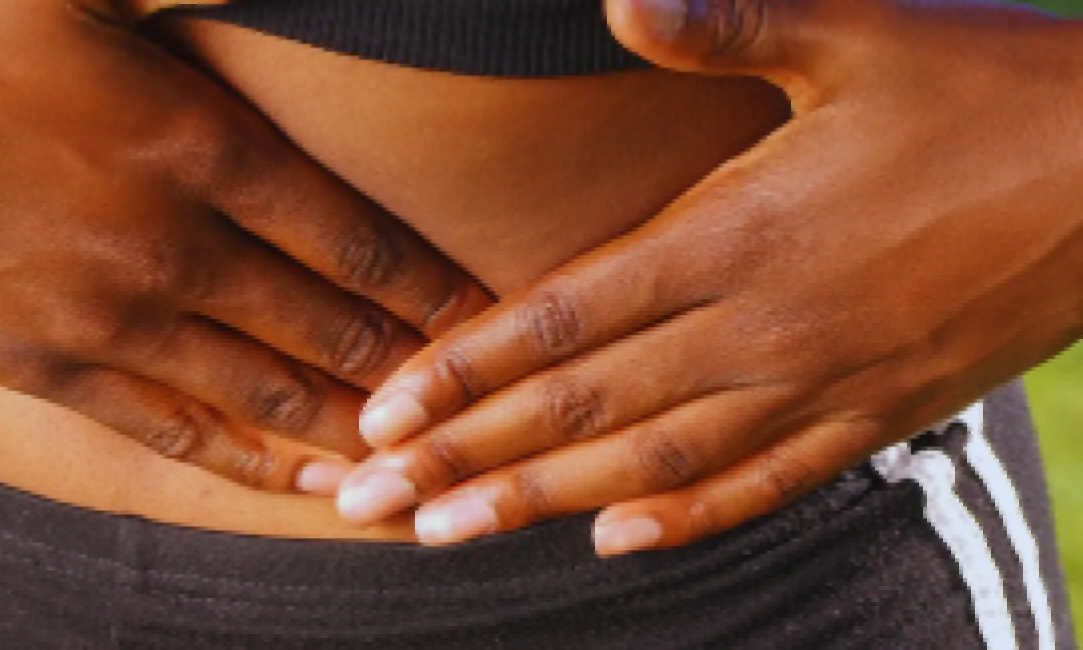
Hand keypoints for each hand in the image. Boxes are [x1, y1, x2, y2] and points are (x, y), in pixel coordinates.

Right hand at [0, 2, 488, 489]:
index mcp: (197, 142)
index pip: (357, 238)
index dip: (436, 286)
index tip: (492, 316)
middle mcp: (169, 245)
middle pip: (328, 329)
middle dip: (413, 370)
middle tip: (475, 404)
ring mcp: (105, 316)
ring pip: (263, 395)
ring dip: (348, 428)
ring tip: (413, 460)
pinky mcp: (40, 362)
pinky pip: (168, 430)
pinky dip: (244, 460)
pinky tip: (301, 485)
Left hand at [334, 0, 1082, 549]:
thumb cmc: (997, 87)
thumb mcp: (863, 30)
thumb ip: (728, 21)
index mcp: (744, 228)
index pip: (565, 315)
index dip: (463, 371)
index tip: (380, 417)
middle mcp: (769, 323)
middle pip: (584, 404)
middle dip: (466, 457)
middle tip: (365, 503)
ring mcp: (827, 380)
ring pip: (655, 460)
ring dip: (541, 503)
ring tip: (445, 536)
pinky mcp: (883, 411)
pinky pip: (768, 482)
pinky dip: (687, 517)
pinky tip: (616, 541)